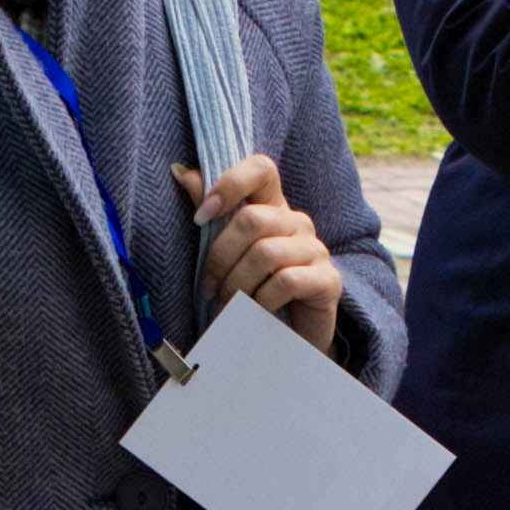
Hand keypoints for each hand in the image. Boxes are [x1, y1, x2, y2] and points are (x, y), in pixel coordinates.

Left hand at [191, 155, 344, 347]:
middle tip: (209, 288)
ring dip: (237, 284)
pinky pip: (286, 281)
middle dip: (221, 258)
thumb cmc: (253, 291)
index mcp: (273, 208)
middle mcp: (297, 222)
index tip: (201, 217)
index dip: (230, 183)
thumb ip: (210, 212)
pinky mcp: (328, 280)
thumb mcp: (228, 252)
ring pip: (266, 253)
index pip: (261, 169)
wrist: (288, 340)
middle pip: (253, 219)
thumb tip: (180, 173)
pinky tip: (255, 312)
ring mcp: (316, 250)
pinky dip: (262, 300)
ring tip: (228, 305)